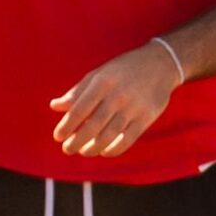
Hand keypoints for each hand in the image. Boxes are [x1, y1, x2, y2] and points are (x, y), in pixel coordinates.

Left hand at [50, 44, 180, 157]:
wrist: (160, 64)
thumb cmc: (122, 70)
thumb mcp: (97, 74)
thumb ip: (77, 92)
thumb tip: (54, 107)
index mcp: (101, 83)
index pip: (79, 109)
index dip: (67, 125)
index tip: (57, 136)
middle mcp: (117, 96)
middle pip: (93, 125)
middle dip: (77, 141)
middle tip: (67, 149)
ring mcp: (133, 108)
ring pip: (110, 135)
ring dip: (93, 147)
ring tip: (83, 152)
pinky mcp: (147, 117)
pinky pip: (128, 139)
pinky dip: (114, 149)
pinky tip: (103, 152)